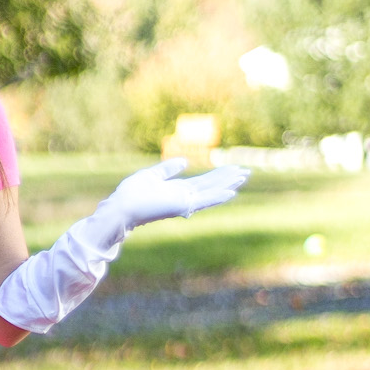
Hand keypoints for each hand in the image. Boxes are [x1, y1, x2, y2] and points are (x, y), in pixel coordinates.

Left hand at [101, 159, 249, 231]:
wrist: (123, 207)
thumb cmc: (132, 193)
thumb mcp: (152, 175)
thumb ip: (168, 170)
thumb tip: (185, 162)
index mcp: (177, 190)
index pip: (202, 182)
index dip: (218, 175)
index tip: (232, 168)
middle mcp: (184, 196)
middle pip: (211, 185)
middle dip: (228, 178)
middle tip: (246, 171)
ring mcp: (185, 202)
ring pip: (211, 191)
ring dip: (228, 184)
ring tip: (244, 177)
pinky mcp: (183, 206)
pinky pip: (204, 200)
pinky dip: (218, 197)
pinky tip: (232, 193)